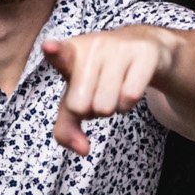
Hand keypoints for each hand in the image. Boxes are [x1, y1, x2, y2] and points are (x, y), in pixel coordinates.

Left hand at [43, 26, 180, 154]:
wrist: (142, 46)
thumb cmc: (101, 75)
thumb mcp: (77, 98)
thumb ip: (67, 127)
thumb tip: (82, 150)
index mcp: (71, 53)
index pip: (59, 54)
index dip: (54, 51)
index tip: (49, 46)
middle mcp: (94, 45)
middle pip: (80, 106)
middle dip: (91, 109)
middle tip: (99, 90)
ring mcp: (120, 46)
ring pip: (106, 105)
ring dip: (112, 107)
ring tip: (115, 87)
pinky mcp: (145, 52)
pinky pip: (130, 97)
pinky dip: (128, 104)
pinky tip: (130, 85)